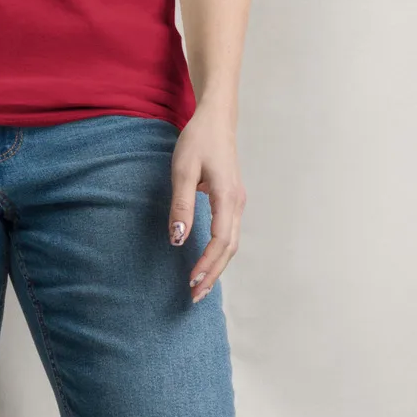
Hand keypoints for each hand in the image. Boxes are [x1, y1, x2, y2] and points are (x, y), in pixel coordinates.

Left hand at [168, 106, 243, 303]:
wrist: (215, 120)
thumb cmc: (197, 142)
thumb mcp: (182, 170)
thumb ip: (181, 205)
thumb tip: (179, 239)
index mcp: (227, 197)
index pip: (221, 241)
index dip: (207, 264)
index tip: (191, 282)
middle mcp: (237, 203)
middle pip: (229, 248)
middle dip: (213, 273)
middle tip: (195, 296)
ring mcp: (237, 203)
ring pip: (231, 243)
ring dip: (217, 266)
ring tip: (201, 286)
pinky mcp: (232, 201)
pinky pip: (229, 234)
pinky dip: (219, 253)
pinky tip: (208, 262)